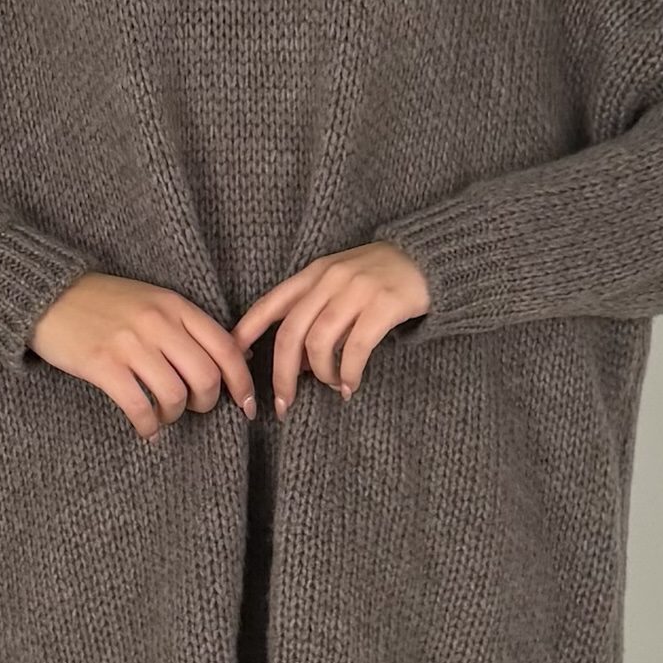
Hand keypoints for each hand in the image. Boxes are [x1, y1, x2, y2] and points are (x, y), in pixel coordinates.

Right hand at [29, 271, 258, 440]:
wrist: (48, 295)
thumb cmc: (104, 304)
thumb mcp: (153, 301)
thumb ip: (188, 326)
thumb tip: (235, 358)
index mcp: (175, 305)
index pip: (225, 348)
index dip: (242, 383)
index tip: (245, 405)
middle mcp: (157, 322)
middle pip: (206, 377)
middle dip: (207, 403)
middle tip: (194, 408)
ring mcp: (129, 343)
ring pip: (175, 395)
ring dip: (175, 415)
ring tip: (164, 415)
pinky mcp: (102, 364)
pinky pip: (140, 407)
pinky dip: (148, 426)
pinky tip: (146, 429)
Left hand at [233, 240, 430, 410]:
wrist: (429, 258)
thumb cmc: (379, 279)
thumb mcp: (339, 284)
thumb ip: (315, 314)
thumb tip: (295, 363)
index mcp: (314, 273)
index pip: (270, 304)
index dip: (247, 332)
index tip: (234, 359)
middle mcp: (330, 279)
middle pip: (290, 333)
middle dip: (281, 374)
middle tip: (283, 403)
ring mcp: (358, 290)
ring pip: (320, 343)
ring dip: (320, 374)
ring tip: (331, 385)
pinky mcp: (385, 304)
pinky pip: (356, 347)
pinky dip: (348, 373)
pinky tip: (349, 385)